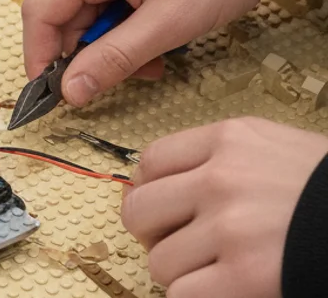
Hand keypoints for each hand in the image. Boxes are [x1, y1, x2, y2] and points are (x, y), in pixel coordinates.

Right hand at [21, 0, 303, 105]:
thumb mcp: (172, 22)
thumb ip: (114, 59)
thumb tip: (69, 92)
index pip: (41, 13)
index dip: (40, 57)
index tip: (54, 95)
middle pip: (66, 7)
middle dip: (92, 48)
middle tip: (135, 74)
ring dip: (114, 33)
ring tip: (158, 51)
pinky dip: (125, 10)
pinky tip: (158, 21)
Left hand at [123, 118, 327, 296]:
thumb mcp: (280, 150)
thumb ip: (223, 159)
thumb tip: (159, 185)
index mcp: (231, 139)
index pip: (149, 163)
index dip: (152, 193)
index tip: (169, 211)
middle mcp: (223, 177)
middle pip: (139, 211)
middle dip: (156, 235)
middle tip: (185, 246)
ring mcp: (232, 227)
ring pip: (159, 261)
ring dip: (183, 274)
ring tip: (218, 271)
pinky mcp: (245, 276)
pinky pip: (181, 294)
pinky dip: (197, 297)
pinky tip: (225, 290)